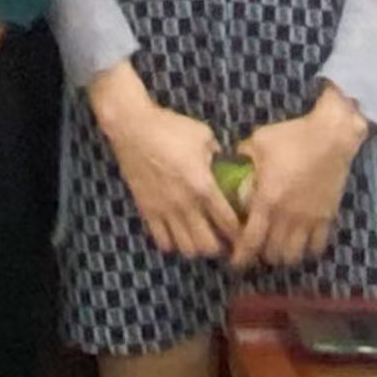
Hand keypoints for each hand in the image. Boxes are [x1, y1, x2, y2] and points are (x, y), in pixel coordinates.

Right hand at [89, 71, 238, 260]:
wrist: (131, 128)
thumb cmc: (170, 128)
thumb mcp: (204, 136)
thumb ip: (218, 155)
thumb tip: (227, 164)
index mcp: (203, 186)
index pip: (228, 222)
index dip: (240, 234)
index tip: (245, 233)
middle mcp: (185, 204)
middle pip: (208, 245)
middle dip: (221, 248)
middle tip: (226, 242)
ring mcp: (164, 210)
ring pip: (186, 248)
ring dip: (198, 248)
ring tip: (203, 240)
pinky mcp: (147, 211)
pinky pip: (162, 241)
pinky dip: (173, 244)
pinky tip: (178, 235)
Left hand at [230, 88, 368, 270]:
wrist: (332, 136)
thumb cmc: (292, 137)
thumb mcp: (258, 142)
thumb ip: (242, 156)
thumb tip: (230, 162)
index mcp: (267, 200)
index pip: (251, 240)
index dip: (241, 257)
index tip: (235, 263)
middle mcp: (287, 216)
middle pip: (272, 253)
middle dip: (260, 257)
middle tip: (255, 251)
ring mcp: (309, 219)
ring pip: (294, 255)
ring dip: (282, 257)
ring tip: (276, 250)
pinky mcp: (327, 217)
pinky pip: (317, 246)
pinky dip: (307, 251)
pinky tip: (300, 244)